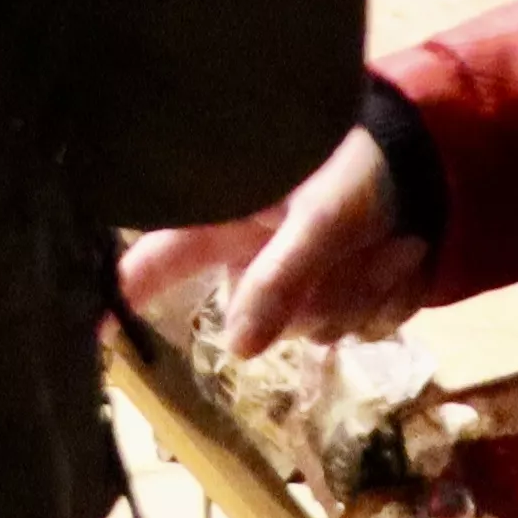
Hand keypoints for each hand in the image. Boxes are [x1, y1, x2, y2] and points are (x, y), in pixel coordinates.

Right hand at [121, 127, 432, 357]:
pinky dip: (391, 298)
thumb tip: (237, 349)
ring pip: (318, 331)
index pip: (153, 262)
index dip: (118, 296)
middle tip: (358, 248)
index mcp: (223, 223)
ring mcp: (296, 291)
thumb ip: (280, 279)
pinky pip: (359, 332)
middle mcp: (248, 263)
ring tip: (394, 240)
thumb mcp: (323, 215)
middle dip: (319, 293)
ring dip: (366, 291)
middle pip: (258, 322)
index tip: (88, 332)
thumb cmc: (360, 168)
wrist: (430, 170)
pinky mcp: (340, 307)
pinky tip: (403, 258)